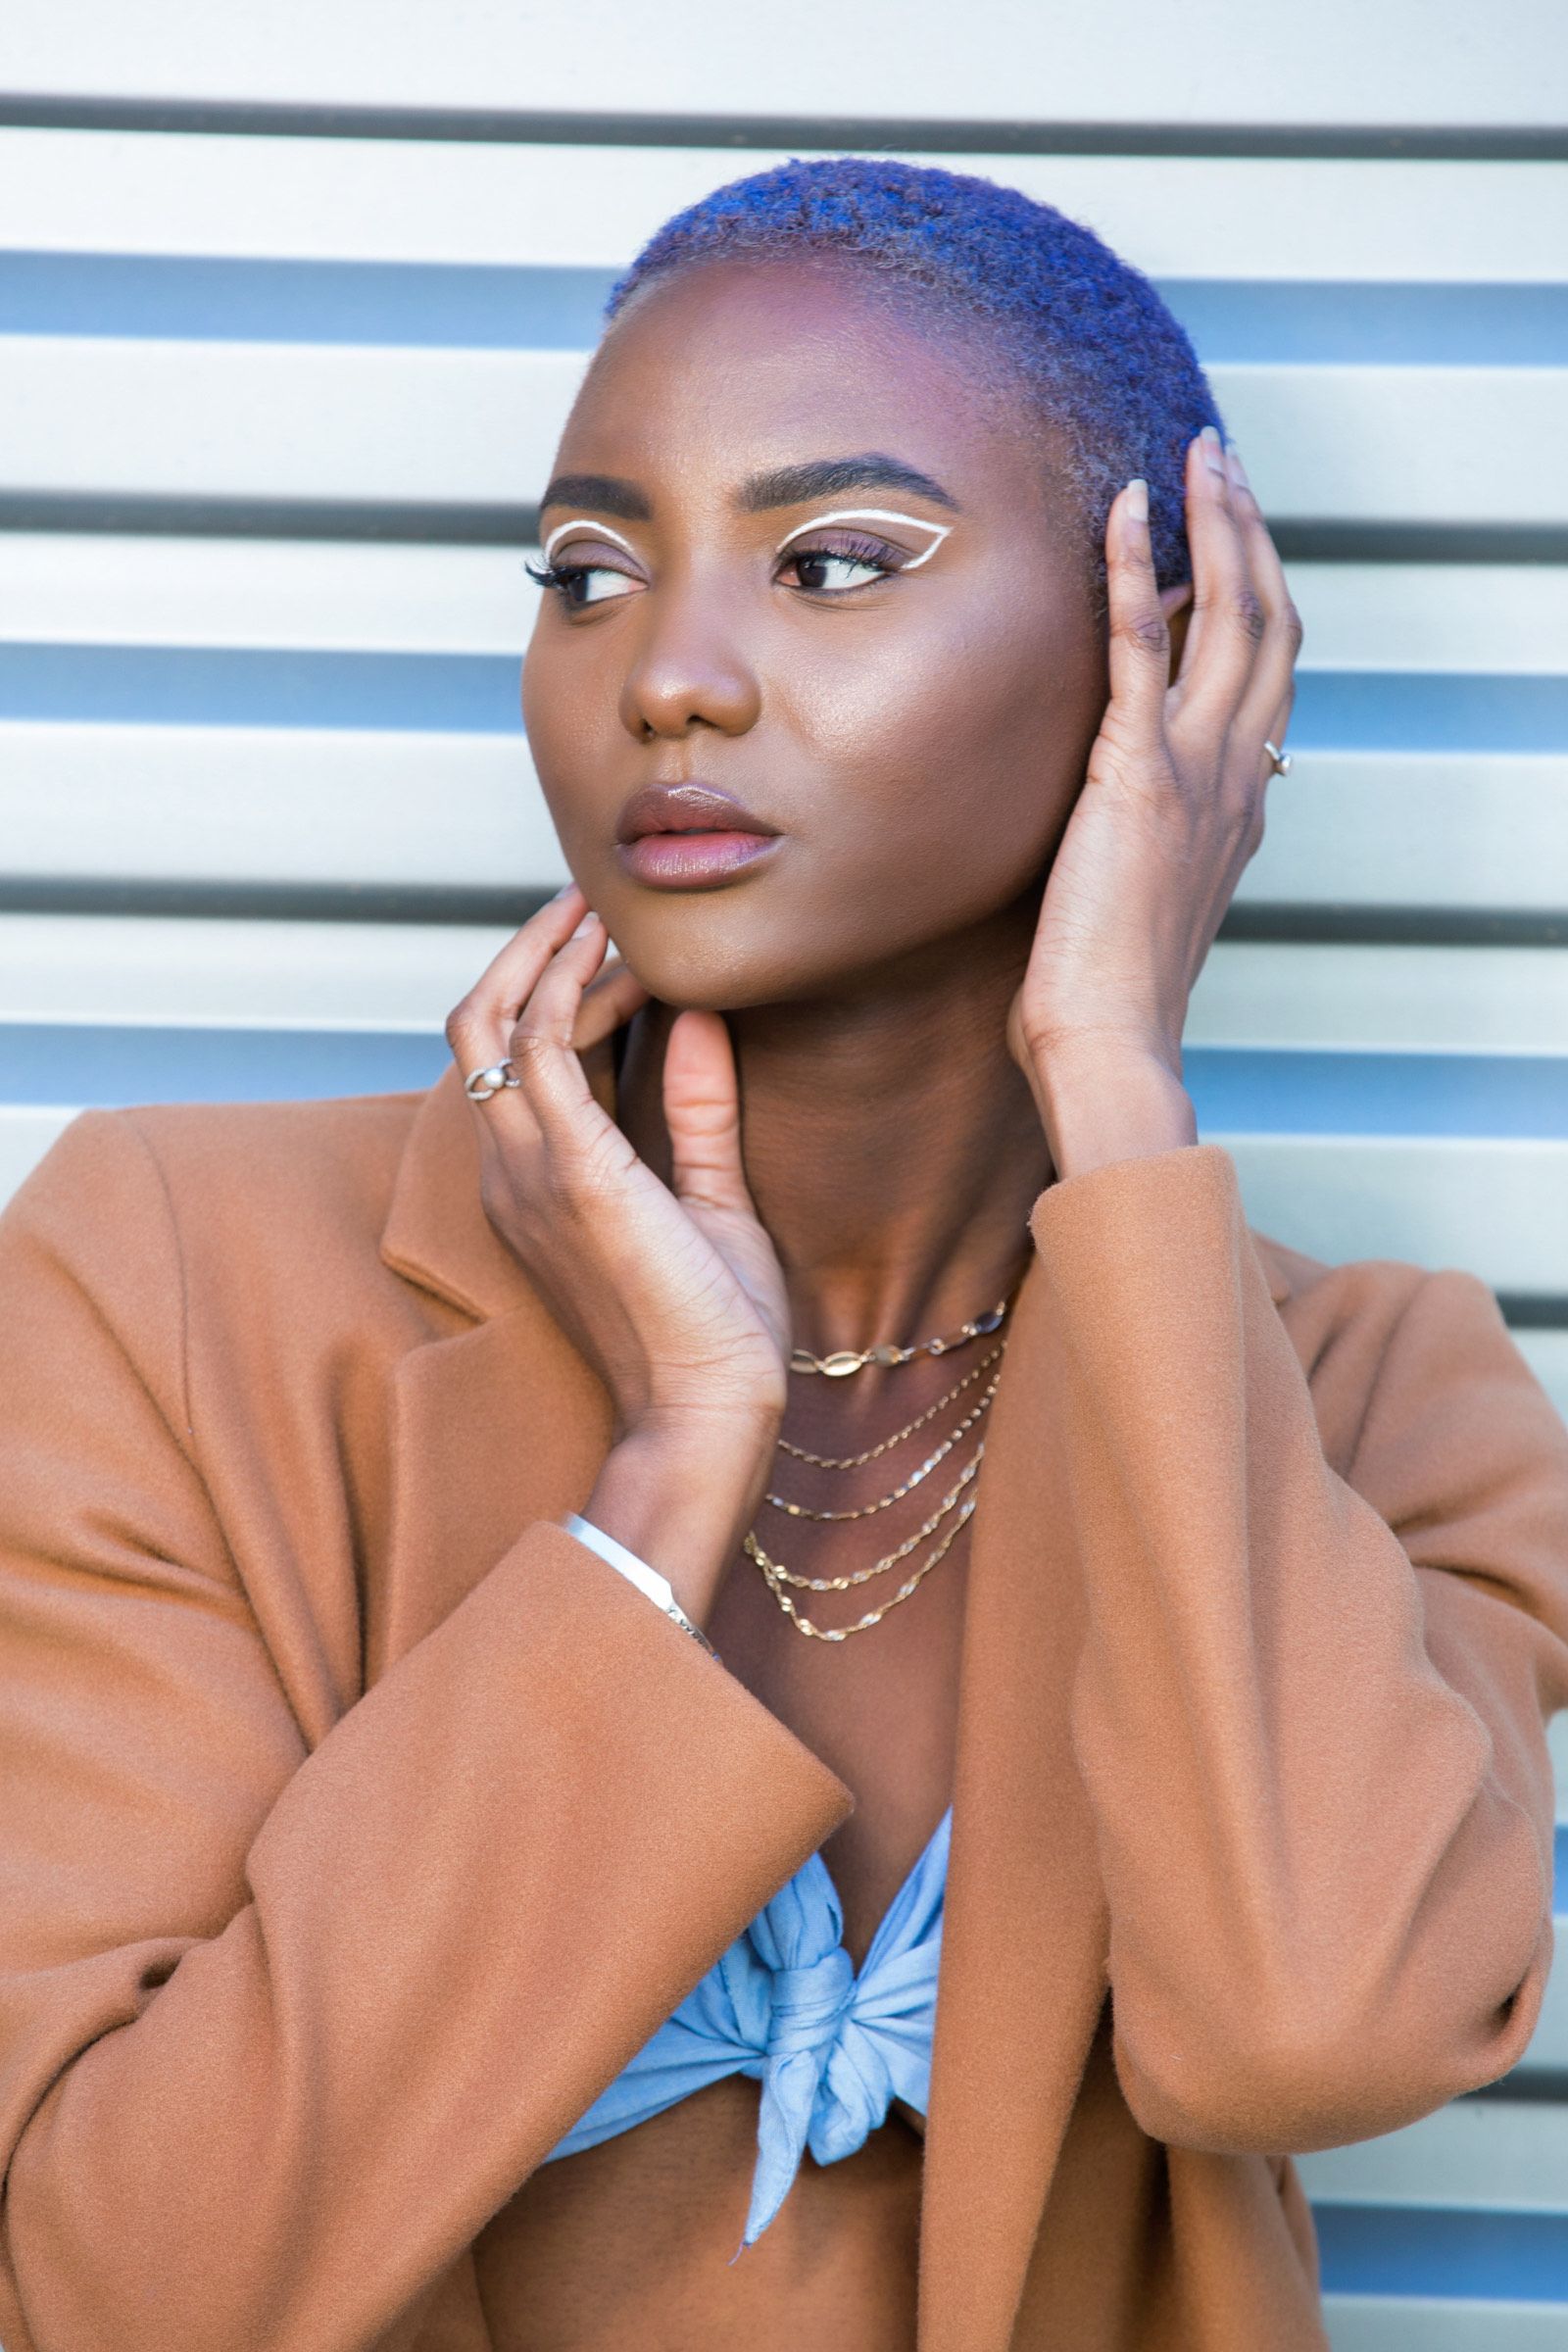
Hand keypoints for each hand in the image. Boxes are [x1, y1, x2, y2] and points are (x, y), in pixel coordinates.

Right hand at [445, 888, 789, 1602]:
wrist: (709, 1411)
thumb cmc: (714, 1331)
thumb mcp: (711, 1200)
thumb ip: (699, 1111)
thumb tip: (700, 1020)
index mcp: (534, 1184)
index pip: (509, 1058)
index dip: (549, 985)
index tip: (613, 937)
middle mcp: (512, 1172)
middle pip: (475, 1024)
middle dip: (527, 950)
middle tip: (588, 897)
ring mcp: (530, 1170)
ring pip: (491, 1020)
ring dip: (547, 953)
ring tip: (603, 908)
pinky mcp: (571, 1171)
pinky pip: (539, 1047)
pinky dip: (572, 987)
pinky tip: (621, 959)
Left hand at [1007, 429, 1302, 1175]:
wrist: (1108, 1040)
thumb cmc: (1108, 991)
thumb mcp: (1149, 897)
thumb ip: (1156, 836)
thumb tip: (1126, 801)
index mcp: (1243, 804)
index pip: (1270, 674)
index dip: (1258, 593)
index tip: (1233, 535)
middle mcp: (1238, 775)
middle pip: (1269, 622)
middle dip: (1252, 531)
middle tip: (1225, 463)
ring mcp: (1195, 770)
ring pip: (1231, 614)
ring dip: (1218, 522)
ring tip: (1199, 458)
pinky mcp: (1137, 773)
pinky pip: (1144, 646)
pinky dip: (1137, 568)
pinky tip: (1122, 509)